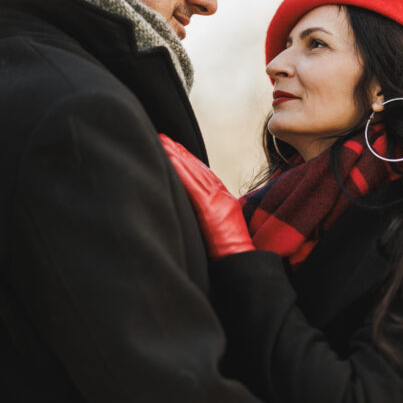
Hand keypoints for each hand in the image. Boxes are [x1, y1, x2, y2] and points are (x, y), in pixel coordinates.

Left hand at [159, 134, 254, 259]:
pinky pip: (194, 186)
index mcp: (224, 202)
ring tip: (164, 143)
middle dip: (181, 153)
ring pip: (196, 173)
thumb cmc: (227, 254)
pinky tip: (170, 159)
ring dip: (178, 156)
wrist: (239, 263)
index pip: (205, 176)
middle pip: (200, 170)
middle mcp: (222, 198)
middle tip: (165, 139)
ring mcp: (219, 202)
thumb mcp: (216, 230)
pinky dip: (182, 170)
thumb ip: (206, 216)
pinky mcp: (212, 209)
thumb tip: (191, 212)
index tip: (175, 148)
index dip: (190, 161)